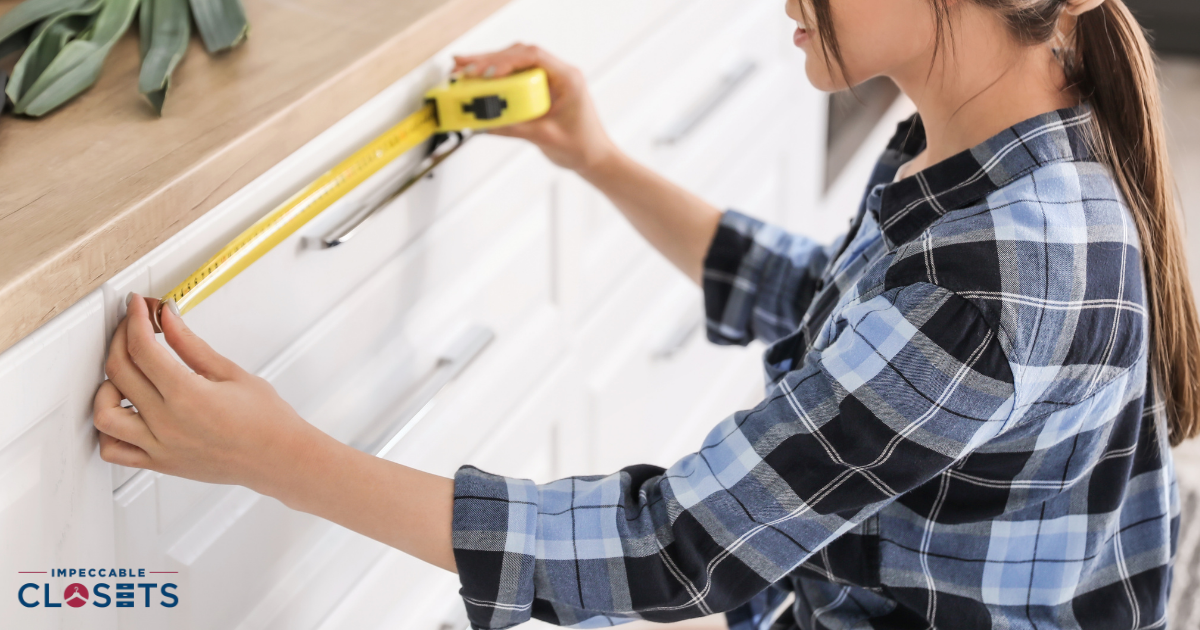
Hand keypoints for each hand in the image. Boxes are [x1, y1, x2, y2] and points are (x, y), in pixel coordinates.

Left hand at [93, 294, 329, 497]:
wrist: (279, 457)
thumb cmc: (266, 421)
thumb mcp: (231, 372)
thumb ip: (191, 345)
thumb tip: (168, 319)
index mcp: (188, 395)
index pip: (142, 348)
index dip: (134, 320)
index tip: (137, 307)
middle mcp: (167, 422)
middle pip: (120, 371)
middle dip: (121, 338)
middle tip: (133, 326)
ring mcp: (160, 446)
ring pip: (104, 414)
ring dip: (105, 387)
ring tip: (123, 374)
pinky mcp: (159, 463)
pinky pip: (114, 450)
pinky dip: (108, 430)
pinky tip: (123, 412)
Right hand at [454, 44, 617, 173]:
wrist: (594, 158)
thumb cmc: (581, 146)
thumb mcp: (545, 138)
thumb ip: (515, 129)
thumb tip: (484, 124)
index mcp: (568, 78)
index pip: (534, 57)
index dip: (506, 61)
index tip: (486, 72)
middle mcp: (559, 73)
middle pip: (519, 55)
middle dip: (489, 59)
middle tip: (462, 66)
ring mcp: (549, 79)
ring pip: (515, 62)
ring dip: (489, 65)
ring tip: (463, 69)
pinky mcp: (540, 89)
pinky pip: (516, 76)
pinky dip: (496, 78)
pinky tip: (478, 80)